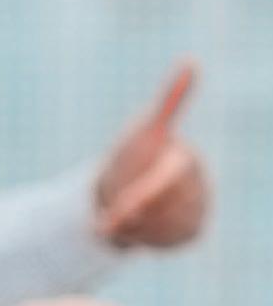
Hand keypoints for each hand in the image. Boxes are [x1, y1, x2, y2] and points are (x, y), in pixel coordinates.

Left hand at [94, 62, 209, 248]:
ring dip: (133, 229)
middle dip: (130, 217)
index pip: (166, 182)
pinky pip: (166, 244)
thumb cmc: (139, 154)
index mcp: (185, 160)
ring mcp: (199, 209)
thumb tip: (193, 61)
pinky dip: (144, 241)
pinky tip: (136, 228)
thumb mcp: (145, 129)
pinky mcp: (193, 231)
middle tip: (106, 222)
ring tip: (119, 219)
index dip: (140, 198)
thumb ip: (167, 102)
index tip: (116, 210)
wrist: (136, 185)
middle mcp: (199, 185)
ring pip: (161, 229)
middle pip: (162, 210)